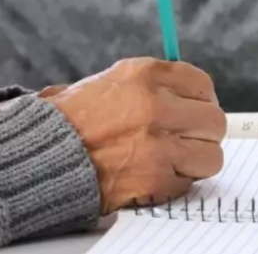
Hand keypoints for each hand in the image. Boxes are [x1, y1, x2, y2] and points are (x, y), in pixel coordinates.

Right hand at [43, 58, 226, 212]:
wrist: (43, 155)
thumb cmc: (72, 119)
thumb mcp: (112, 81)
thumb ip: (153, 84)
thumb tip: (187, 92)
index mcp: (146, 76)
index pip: (202, 84)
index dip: (201, 99)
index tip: (195, 108)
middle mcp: (157, 106)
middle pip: (214, 120)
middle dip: (202, 131)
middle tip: (188, 138)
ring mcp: (159, 145)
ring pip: (210, 155)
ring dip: (196, 160)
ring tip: (176, 159)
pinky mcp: (155, 179)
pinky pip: (188, 182)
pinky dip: (176, 182)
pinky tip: (156, 174)